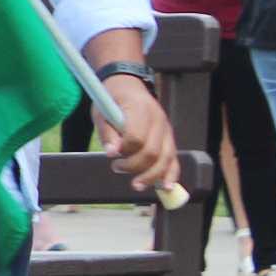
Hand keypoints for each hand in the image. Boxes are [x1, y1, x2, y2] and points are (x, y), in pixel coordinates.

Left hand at [97, 77, 178, 195]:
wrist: (128, 87)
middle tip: (116, 168)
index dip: (125, 150)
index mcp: (140, 110)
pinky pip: (174, 159)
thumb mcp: (102, 112)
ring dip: (151, 176)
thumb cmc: (112, 101)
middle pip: (153, 152)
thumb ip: (108, 133)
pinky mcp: (169, 139)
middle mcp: (159, 120)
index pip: (137, 137)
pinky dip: (170, 174)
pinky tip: (165, 187)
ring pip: (166, 159)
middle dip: (135, 167)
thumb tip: (112, 153)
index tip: (112, 155)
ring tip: (136, 185)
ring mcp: (167, 130)